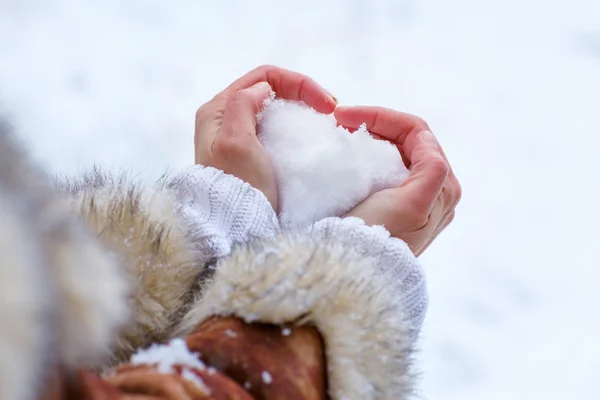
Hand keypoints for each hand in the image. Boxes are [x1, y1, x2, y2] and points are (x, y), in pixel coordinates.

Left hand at [195, 65, 336, 210]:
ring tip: (324, 121)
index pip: (263, 77)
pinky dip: (294, 126)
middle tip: (331, 110)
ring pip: (273, 108)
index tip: (326, 104)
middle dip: (303, 93)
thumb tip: (263, 88)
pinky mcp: (248, 154)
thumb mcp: (236, 142)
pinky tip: (310, 137)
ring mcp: (235, 137)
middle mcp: (223, 119)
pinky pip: (273, 128)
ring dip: (300, 109)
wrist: (231, 229)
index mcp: (217, 111)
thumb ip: (244, 106)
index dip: (298, 83)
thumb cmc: (237, 189)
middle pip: (269, 90)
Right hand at [335, 106, 461, 256]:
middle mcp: (436, 191)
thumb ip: (430, 169)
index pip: (416, 132)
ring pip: (398, 152)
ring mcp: (417, 198)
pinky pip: (388, 168)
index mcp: (444, 186)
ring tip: (344, 135)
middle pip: (408, 139)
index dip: (380, 117)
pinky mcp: (397, 207)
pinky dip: (370, 154)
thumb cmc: (379, 238)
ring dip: (372, 138)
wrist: (355, 273)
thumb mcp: (411, 205)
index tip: (343, 116)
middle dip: (376, 124)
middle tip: (340, 122)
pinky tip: (351, 155)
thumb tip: (425, 139)